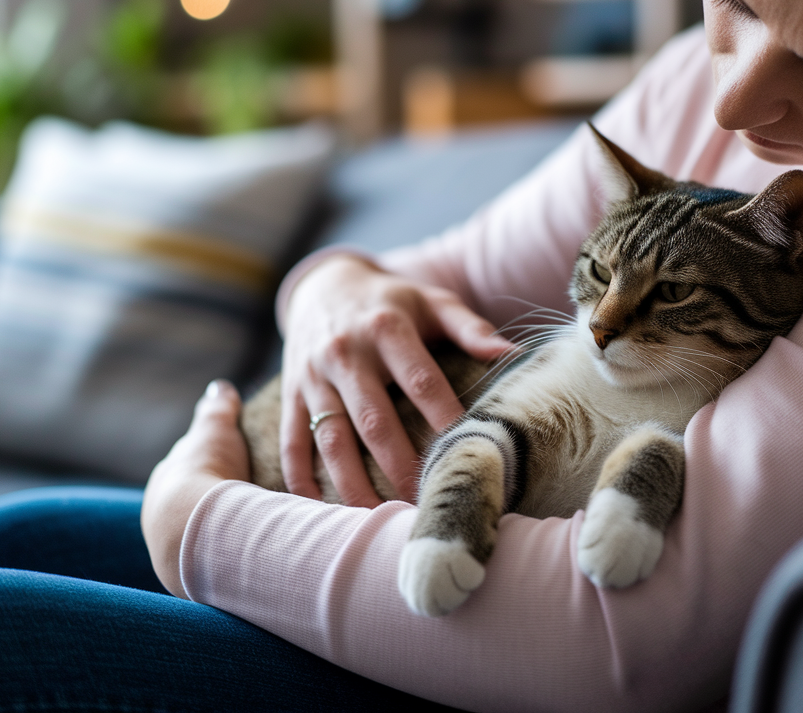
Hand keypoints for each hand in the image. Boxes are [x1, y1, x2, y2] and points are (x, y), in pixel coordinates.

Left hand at [142, 380, 249, 597]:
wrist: (195, 527)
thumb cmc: (204, 472)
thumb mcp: (215, 429)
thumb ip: (217, 408)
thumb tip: (219, 387)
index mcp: (165, 481)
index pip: (187, 470)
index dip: (210, 466)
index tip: (233, 465)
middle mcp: (159, 515)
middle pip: (193, 503)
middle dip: (215, 500)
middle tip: (248, 496)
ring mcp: (171, 546)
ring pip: (200, 532)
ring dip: (220, 529)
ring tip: (253, 526)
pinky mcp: (189, 573)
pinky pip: (211, 556)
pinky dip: (226, 550)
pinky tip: (248, 551)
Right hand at [280, 254, 514, 506]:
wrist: (323, 284)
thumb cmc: (392, 301)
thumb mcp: (431, 302)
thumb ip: (470, 328)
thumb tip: (511, 354)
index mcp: (386, 328)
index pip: (420, 380)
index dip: (444, 417)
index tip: (467, 452)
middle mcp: (345, 353)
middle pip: (375, 420)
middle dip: (400, 466)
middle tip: (425, 503)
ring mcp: (313, 376)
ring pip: (332, 438)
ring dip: (352, 484)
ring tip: (378, 518)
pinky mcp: (291, 393)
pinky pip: (292, 439)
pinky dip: (300, 476)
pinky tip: (319, 507)